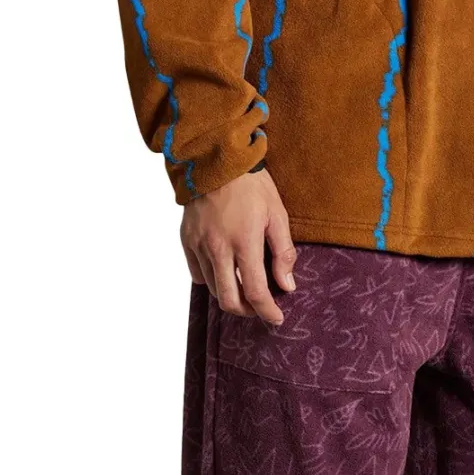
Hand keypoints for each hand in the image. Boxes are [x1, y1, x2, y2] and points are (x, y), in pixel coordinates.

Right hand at [181, 170, 296, 324]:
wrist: (214, 156)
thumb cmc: (250, 184)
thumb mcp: (277, 214)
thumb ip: (283, 253)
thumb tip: (287, 285)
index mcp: (244, 242)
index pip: (256, 292)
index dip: (268, 311)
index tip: (276, 318)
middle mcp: (218, 248)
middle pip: (229, 300)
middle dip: (247, 311)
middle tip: (259, 307)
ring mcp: (199, 245)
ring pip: (213, 289)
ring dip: (230, 296)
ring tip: (244, 289)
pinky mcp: (186, 240)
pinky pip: (197, 273)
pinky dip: (211, 280)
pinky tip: (224, 272)